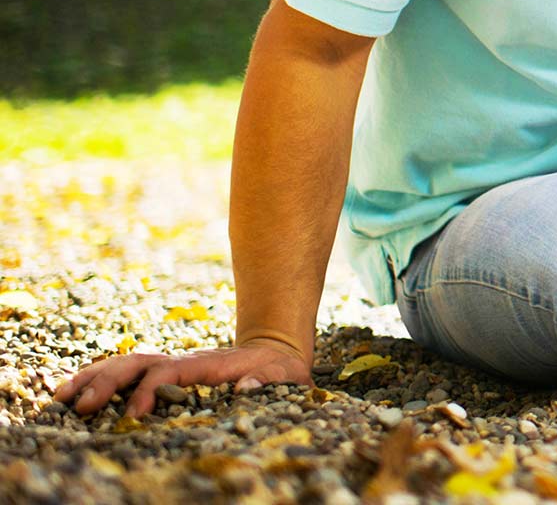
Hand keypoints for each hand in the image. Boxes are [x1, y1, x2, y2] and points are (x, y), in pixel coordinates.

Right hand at [54, 338, 311, 419]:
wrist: (275, 352)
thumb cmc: (279, 370)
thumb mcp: (285, 375)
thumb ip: (269, 379)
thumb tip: (246, 387)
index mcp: (205, 365)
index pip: (167, 374)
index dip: (149, 392)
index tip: (134, 415)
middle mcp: (181, 362)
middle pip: (135, 364)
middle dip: (106, 383)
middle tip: (80, 408)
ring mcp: (170, 366)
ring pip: (124, 365)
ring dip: (93, 378)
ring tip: (61, 398)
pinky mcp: (164, 374)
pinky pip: (126, 374)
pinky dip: (98, 379)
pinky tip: (74, 394)